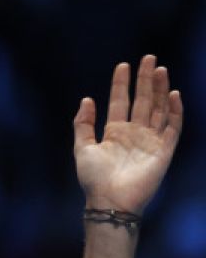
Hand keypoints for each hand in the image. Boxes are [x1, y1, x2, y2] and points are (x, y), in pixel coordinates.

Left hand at [73, 55, 182, 214]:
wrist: (109, 200)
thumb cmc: (93, 178)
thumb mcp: (82, 148)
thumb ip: (83, 124)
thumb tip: (86, 99)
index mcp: (115, 132)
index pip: (121, 101)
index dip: (122, 83)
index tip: (123, 65)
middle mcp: (134, 133)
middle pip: (143, 100)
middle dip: (146, 80)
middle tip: (149, 58)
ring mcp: (150, 140)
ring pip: (158, 109)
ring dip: (161, 90)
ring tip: (161, 70)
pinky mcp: (163, 150)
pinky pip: (173, 128)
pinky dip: (175, 112)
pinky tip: (173, 95)